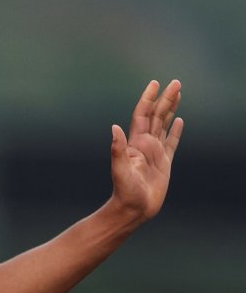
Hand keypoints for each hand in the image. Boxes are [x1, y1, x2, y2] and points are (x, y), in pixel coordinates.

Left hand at [110, 79, 182, 222]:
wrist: (133, 209)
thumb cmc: (125, 192)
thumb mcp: (120, 170)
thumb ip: (117, 149)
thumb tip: (114, 128)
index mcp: (136, 143)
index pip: (143, 115)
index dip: (148, 98)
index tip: (155, 83)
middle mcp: (145, 144)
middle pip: (156, 116)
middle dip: (165, 99)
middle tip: (176, 82)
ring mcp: (155, 153)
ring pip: (164, 125)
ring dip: (171, 109)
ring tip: (178, 94)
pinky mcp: (164, 163)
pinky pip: (172, 142)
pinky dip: (176, 130)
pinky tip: (179, 121)